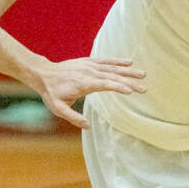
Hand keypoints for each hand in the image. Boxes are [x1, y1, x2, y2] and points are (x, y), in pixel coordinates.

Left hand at [30, 56, 145, 127]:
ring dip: (128, 71)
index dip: (118, 87)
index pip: (104, 84)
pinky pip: (106, 61)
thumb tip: (88, 126)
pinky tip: (129, 62)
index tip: (130, 91)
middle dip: (129, 81)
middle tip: (144, 88)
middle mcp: (89, 72)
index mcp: (83, 83)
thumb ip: (73, 118)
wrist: (44, 74)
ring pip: (112, 67)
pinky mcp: (89, 62)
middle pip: (113, 76)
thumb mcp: (58, 108)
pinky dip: (118, 61)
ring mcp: (89, 66)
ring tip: (143, 74)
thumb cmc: (52, 93)